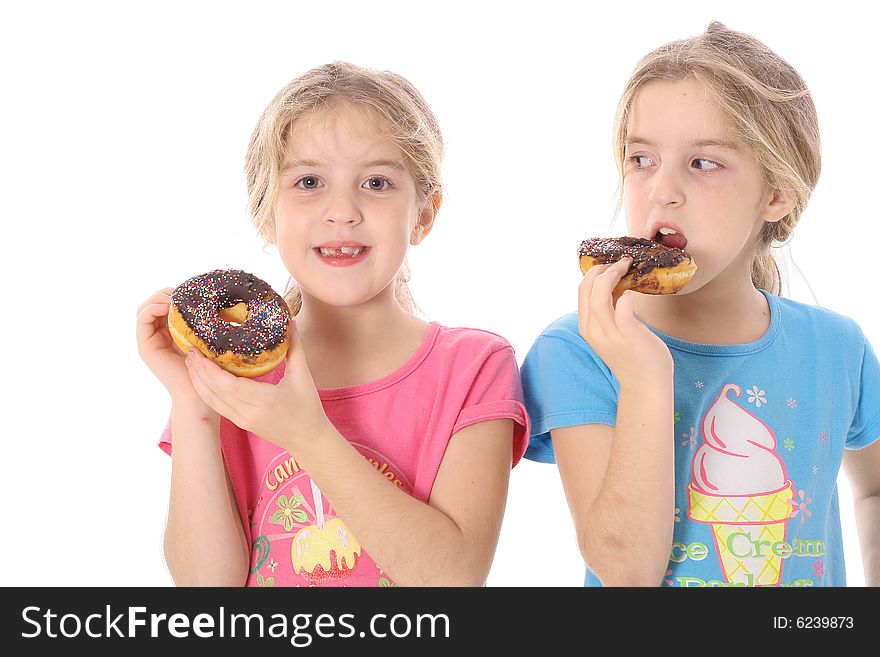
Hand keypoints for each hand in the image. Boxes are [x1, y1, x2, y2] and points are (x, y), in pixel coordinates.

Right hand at [136, 288, 211, 411]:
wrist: (202, 393)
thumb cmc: (211, 367)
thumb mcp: (209, 336)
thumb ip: (207, 319)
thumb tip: (219, 297)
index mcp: (173, 330)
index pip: (166, 302)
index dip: (175, 292)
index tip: (192, 290)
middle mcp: (158, 334)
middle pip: (153, 302)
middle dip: (166, 292)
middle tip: (182, 293)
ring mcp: (150, 340)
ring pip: (145, 308)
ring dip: (158, 297)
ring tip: (174, 299)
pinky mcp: (145, 347)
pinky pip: (141, 320)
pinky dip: (151, 308)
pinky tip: (166, 306)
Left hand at [184, 320, 326, 449]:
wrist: (308, 440)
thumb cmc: (308, 408)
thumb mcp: (303, 377)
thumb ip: (295, 349)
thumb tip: (292, 322)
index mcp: (265, 400)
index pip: (229, 385)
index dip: (210, 369)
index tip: (199, 351)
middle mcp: (249, 413)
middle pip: (214, 392)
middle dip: (198, 371)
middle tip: (189, 349)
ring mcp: (243, 420)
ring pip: (211, 401)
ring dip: (198, 381)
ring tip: (191, 361)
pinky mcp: (240, 423)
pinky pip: (217, 406)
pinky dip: (206, 391)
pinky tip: (202, 377)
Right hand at [578, 258, 672, 385]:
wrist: (646, 384)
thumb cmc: (635, 354)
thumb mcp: (615, 330)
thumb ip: (612, 310)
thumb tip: (618, 285)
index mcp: (587, 326)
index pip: (581, 290)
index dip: (594, 272)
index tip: (610, 263)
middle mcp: (593, 330)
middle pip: (586, 289)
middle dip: (601, 269)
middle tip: (620, 262)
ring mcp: (609, 334)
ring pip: (599, 297)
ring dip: (611, 277)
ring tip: (626, 267)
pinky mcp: (628, 336)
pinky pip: (622, 310)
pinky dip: (626, 297)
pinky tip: (633, 293)